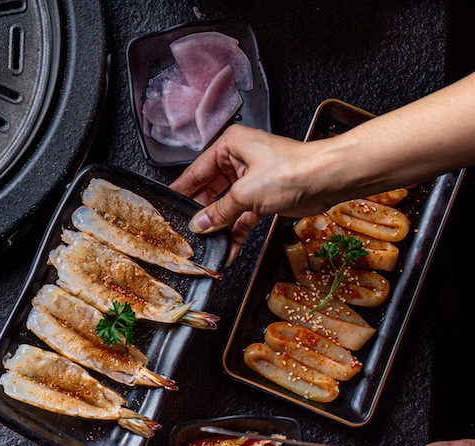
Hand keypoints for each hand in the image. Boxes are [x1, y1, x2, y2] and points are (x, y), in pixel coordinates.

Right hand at [169, 124, 327, 262]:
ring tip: (205, 244)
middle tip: (186, 231)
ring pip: (226, 206)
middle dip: (201, 213)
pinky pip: (242, 216)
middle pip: (210, 190)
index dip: (182, 192)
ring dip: (218, 226)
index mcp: (231, 146)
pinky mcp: (264, 196)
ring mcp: (252, 179)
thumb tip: (199, 224)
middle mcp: (240, 159)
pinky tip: (227, 248)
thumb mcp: (245, 192)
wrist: (328, 179)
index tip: (167, 207)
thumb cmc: (293, 169)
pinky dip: (235, 232)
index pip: (196, 171)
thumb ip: (219, 211)